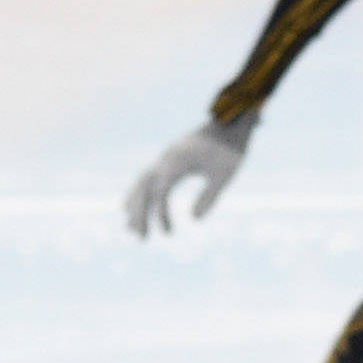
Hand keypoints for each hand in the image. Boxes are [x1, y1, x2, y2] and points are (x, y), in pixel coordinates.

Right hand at [122, 118, 250, 237]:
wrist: (229, 123)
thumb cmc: (229, 150)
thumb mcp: (224, 175)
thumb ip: (209, 197)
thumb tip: (194, 220)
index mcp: (178, 161)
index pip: (161, 190)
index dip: (160, 212)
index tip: (167, 233)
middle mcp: (166, 159)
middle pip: (144, 188)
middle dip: (140, 214)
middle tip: (140, 238)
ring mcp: (165, 159)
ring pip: (142, 184)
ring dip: (137, 206)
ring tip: (133, 230)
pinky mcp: (168, 160)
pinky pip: (149, 179)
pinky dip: (143, 196)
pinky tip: (141, 210)